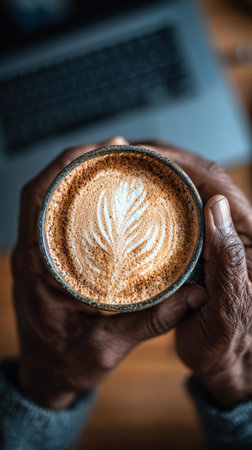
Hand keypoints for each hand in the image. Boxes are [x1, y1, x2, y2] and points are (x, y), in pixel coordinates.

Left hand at [12, 137, 196, 409]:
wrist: (47, 375)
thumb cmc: (67, 362)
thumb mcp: (107, 346)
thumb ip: (150, 321)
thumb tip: (193, 297)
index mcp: (36, 270)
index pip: (36, 201)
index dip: (63, 167)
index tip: (99, 150)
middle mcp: (31, 255)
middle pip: (43, 190)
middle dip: (76, 161)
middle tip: (117, 148)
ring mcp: (37, 255)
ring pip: (48, 199)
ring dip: (76, 175)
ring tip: (112, 161)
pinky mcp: (47, 259)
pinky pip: (56, 216)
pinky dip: (76, 197)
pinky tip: (102, 194)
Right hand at [137, 140, 251, 407]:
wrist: (226, 359)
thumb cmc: (230, 339)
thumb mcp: (230, 306)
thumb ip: (230, 259)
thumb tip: (216, 204)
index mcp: (249, 234)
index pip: (215, 182)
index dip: (180, 162)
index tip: (146, 154)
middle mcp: (231, 227)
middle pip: (199, 178)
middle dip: (163, 161)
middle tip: (125, 155)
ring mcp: (212, 235)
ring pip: (185, 191)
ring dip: (156, 176)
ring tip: (124, 169)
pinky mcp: (197, 246)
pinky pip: (175, 213)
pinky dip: (154, 201)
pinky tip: (132, 201)